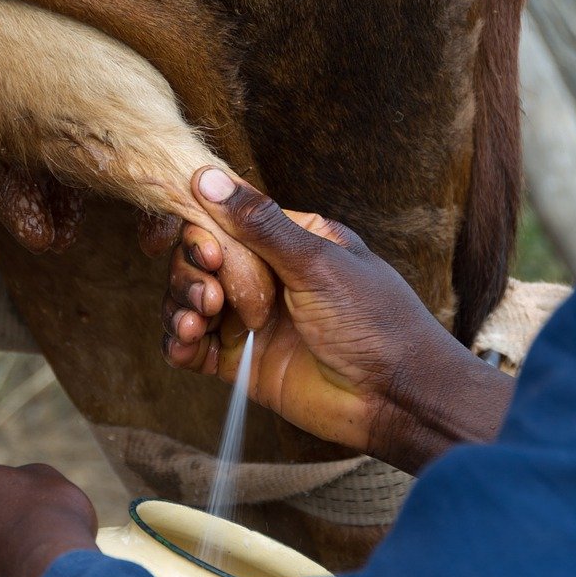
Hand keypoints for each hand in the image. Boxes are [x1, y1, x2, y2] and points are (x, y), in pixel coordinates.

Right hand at [162, 168, 513, 472]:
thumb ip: (259, 225)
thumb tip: (207, 179)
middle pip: (197, 260)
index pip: (223, 219)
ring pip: (188, 300)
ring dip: (179, 305)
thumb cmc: (374, 321)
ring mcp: (250, 319)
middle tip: (211, 295)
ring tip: (197, 322)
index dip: (195, 228)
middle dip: (189, 273)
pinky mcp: (240, 363)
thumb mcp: (318, 262)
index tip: (190, 247)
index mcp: (288, 240)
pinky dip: (179, 343)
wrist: (396, 397)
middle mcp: (264, 275)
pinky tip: (186, 344)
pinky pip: (193, 346)